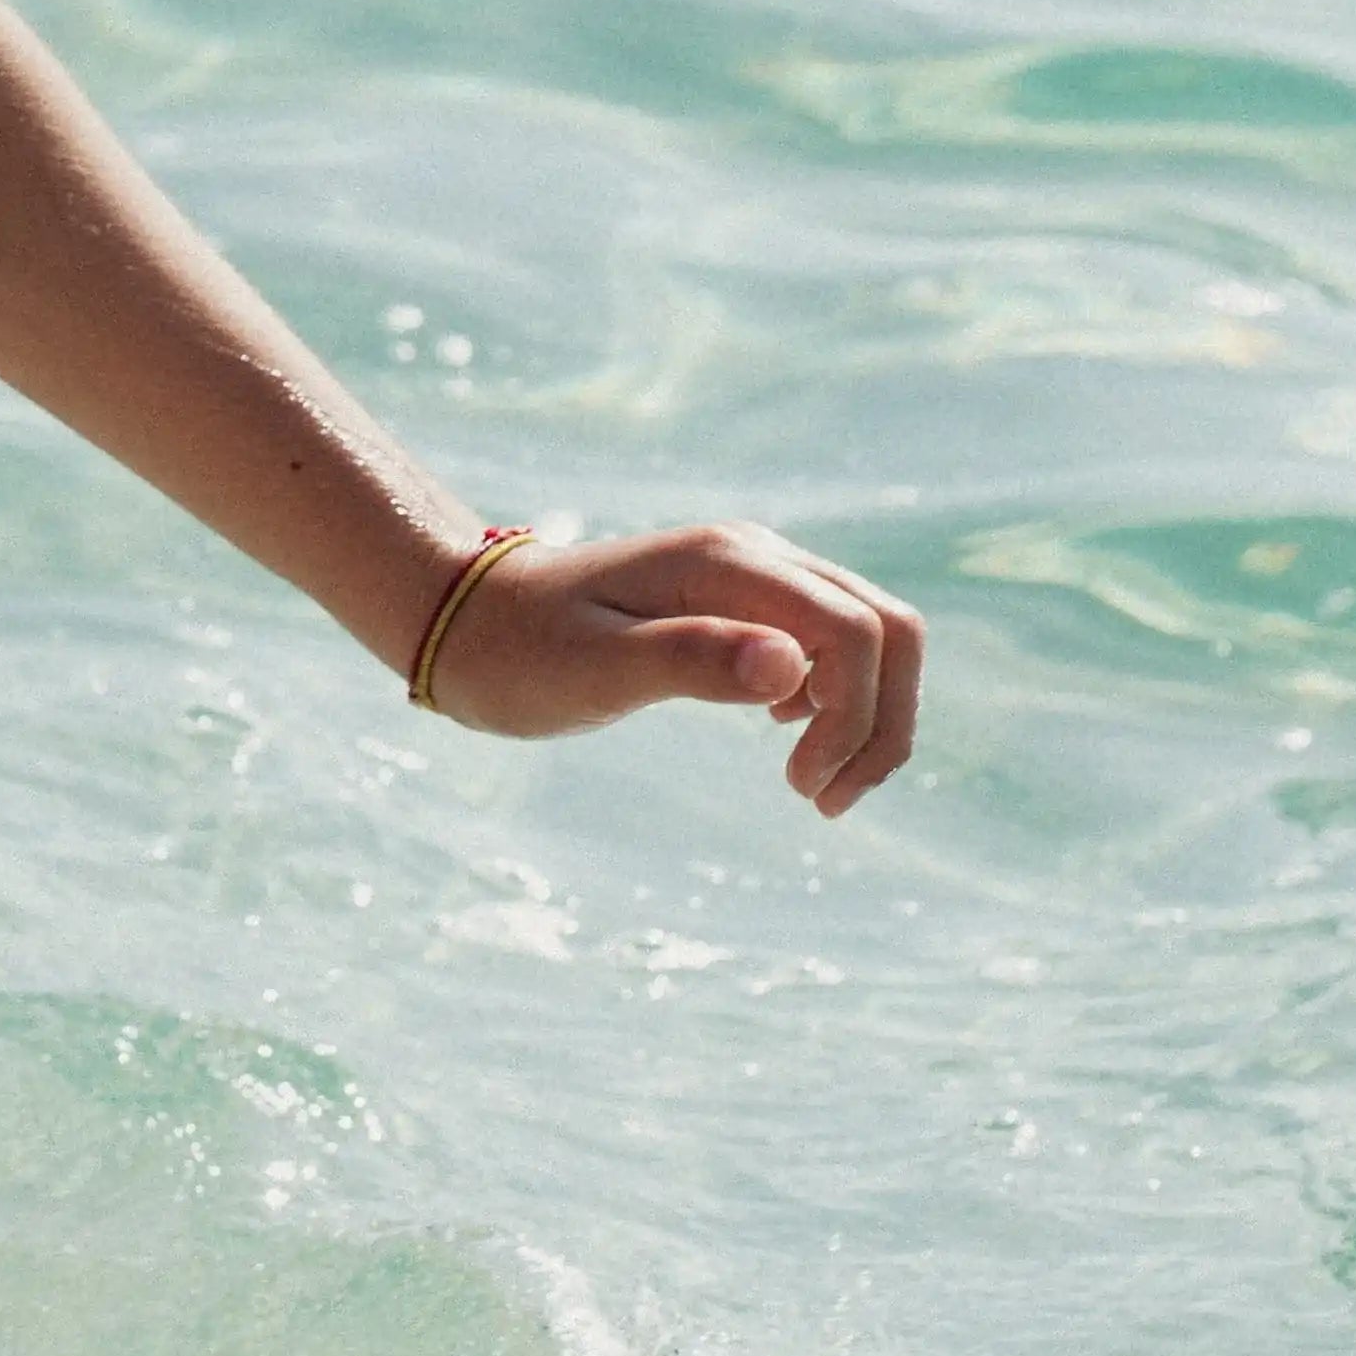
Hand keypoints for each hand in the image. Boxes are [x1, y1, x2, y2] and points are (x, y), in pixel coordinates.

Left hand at [420, 523, 921, 814]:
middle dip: (882, 720)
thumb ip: (689, 662)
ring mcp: (752, 574)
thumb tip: (790, 667)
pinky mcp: (742, 601)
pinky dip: (838, 696)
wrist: (467, 618)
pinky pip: (833, 641)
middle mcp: (755, 555)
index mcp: (728, 564)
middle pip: (888, 626)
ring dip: (869, 712)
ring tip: (814, 786)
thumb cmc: (520, 651)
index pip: (854, 632)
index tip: (797, 790)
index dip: (854, 717)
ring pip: (871, 632)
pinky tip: (784, 732)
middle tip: (823, 800)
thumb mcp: (593, 669)